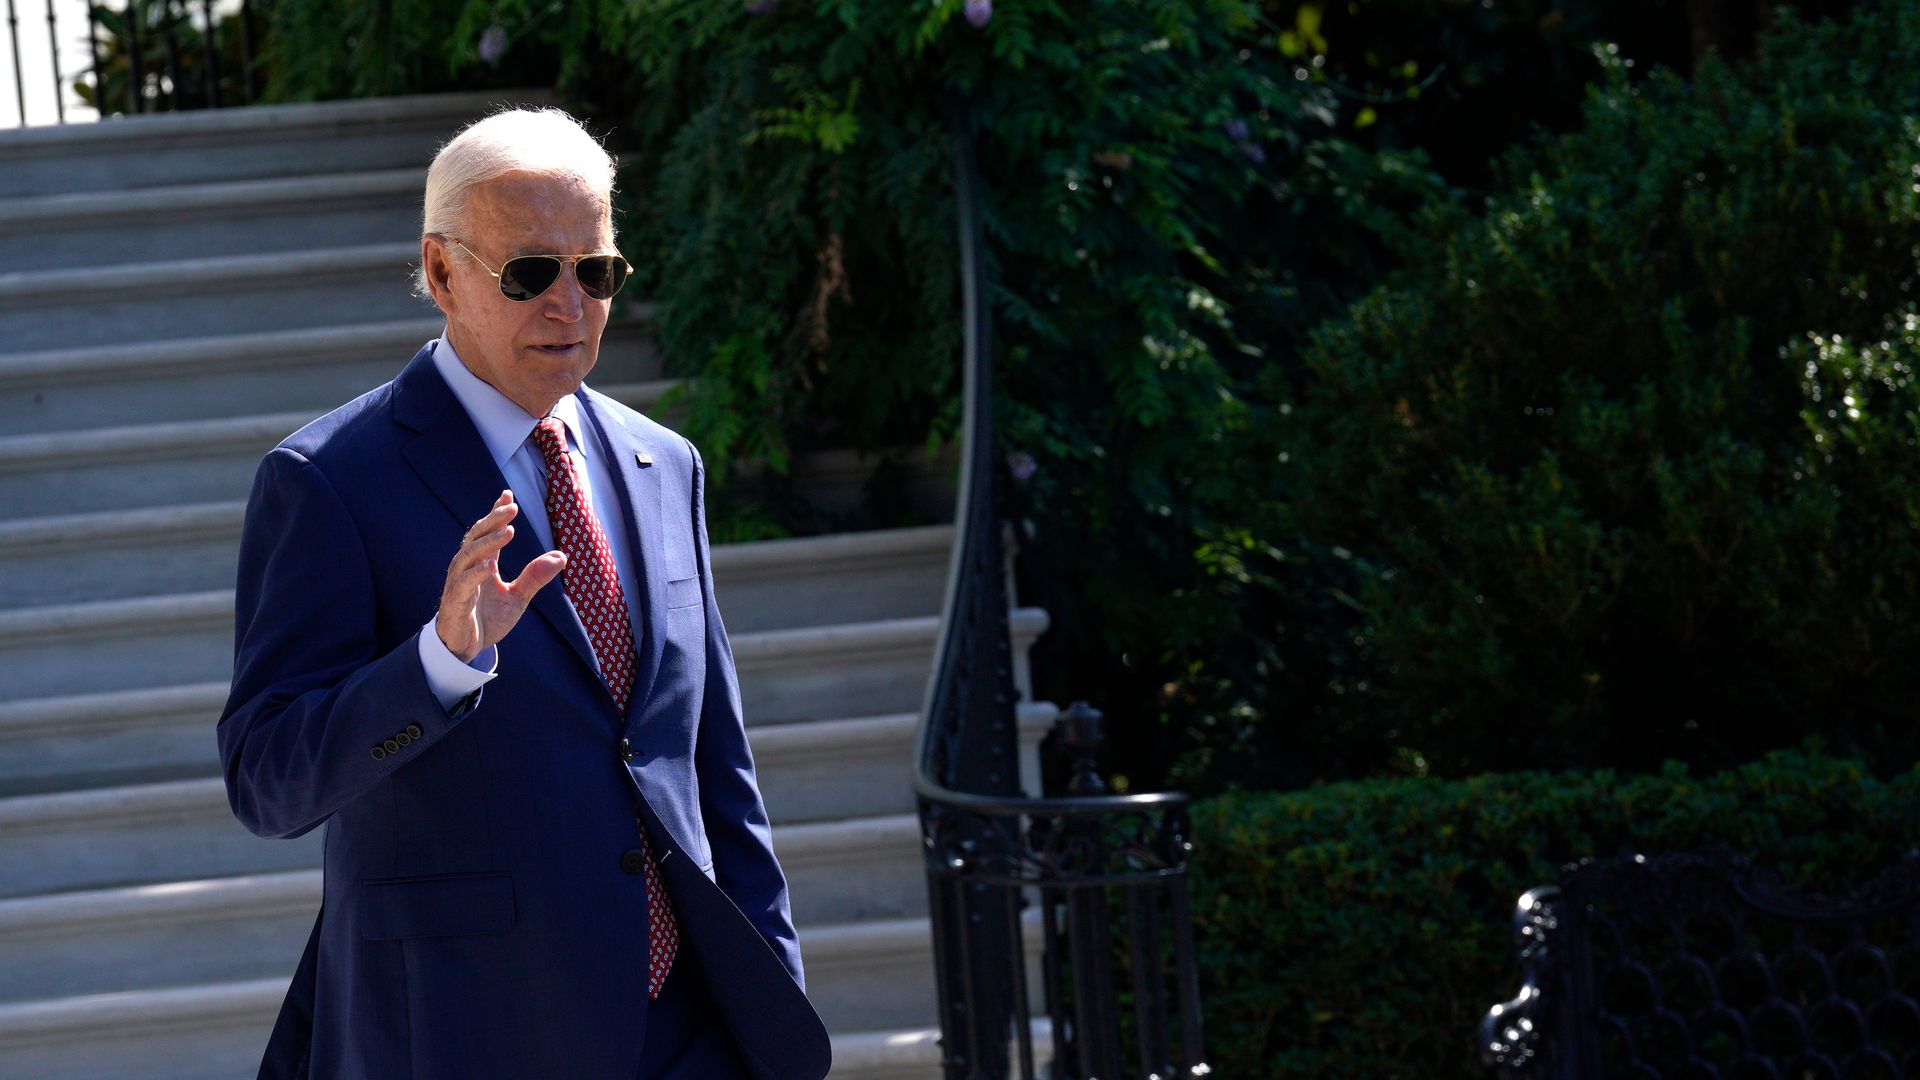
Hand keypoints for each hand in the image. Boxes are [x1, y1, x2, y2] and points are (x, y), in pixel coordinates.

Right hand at [437, 490, 566, 662]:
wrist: (466, 649)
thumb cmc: (487, 619)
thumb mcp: (517, 598)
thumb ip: (535, 577)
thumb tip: (562, 556)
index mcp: (481, 564)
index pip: (487, 533)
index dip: (495, 513)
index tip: (507, 494)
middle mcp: (467, 569)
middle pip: (476, 538)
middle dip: (492, 521)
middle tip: (511, 506)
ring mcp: (458, 585)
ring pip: (467, 557)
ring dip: (487, 543)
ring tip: (508, 532)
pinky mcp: (454, 604)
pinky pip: (462, 585)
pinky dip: (475, 573)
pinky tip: (489, 564)